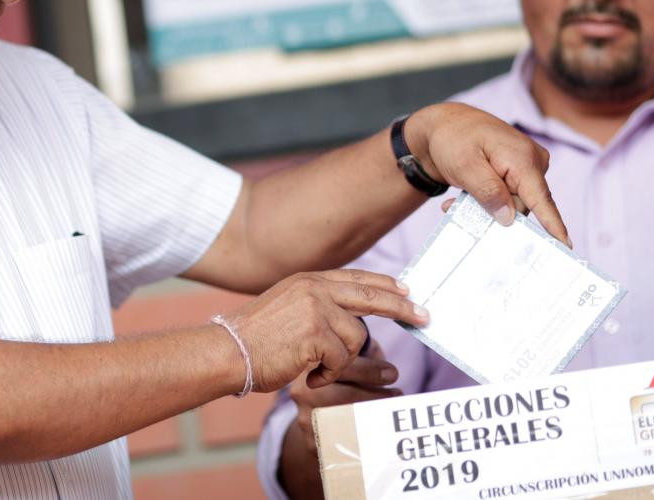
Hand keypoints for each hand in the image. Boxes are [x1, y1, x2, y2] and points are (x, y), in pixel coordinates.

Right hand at [221, 269, 426, 392]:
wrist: (229, 351)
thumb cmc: (255, 338)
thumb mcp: (287, 306)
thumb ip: (317, 302)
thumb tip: (353, 313)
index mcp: (308, 280)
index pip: (356, 278)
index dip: (384, 284)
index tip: (407, 291)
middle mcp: (314, 289)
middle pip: (370, 297)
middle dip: (401, 307)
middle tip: (425, 316)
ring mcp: (315, 309)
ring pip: (356, 338)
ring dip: (341, 360)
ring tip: (315, 365)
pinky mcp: (315, 334)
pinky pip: (340, 360)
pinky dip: (328, 374)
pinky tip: (308, 374)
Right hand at [288, 339, 400, 458]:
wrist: (311, 413)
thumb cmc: (337, 380)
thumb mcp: (345, 359)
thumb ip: (362, 353)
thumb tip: (383, 363)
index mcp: (312, 365)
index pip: (343, 368)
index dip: (371, 371)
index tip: (393, 374)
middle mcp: (304, 392)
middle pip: (346, 398)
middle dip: (377, 396)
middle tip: (398, 395)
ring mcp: (307, 418)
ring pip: (348, 422)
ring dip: (375, 417)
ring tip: (392, 411)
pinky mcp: (314, 442)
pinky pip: (346, 442)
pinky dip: (367, 438)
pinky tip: (379, 430)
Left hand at [404, 102, 568, 246]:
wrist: (445, 124)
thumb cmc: (453, 138)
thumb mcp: (464, 165)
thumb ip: (488, 191)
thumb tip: (509, 218)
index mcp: (522, 158)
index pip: (541, 198)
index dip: (552, 224)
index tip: (565, 246)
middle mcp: (533, 161)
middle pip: (523, 206)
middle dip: (493, 213)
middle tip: (458, 208)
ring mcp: (528, 166)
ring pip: (514, 203)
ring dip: (488, 206)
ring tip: (459, 198)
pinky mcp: (520, 172)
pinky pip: (510, 196)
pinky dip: (490, 199)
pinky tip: (467, 194)